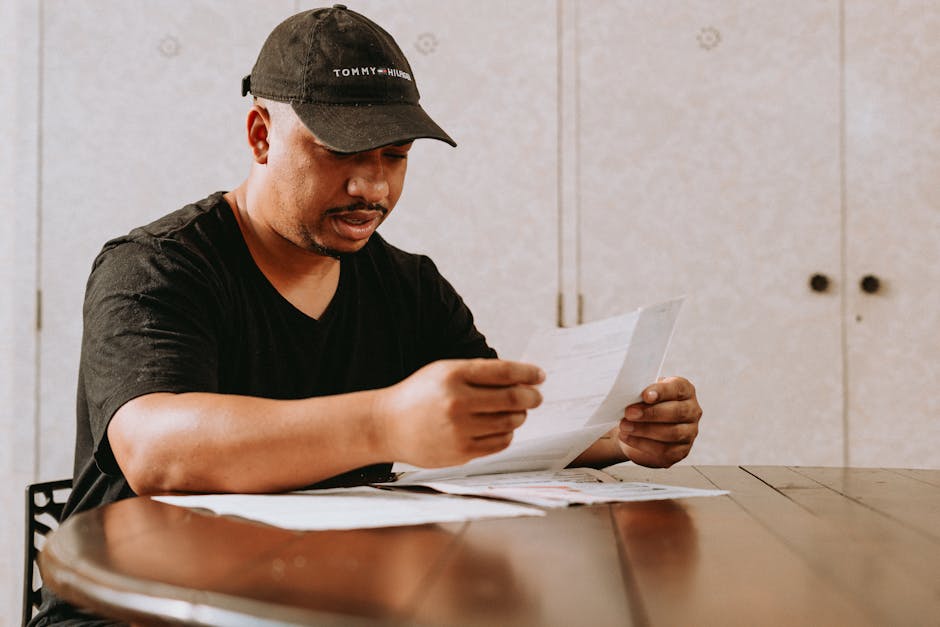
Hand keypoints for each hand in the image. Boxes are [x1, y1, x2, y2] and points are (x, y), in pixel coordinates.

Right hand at [375, 359, 544, 467]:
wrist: (387, 425)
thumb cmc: (419, 396)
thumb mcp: (443, 371)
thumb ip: (478, 373)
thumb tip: (520, 379)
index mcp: (453, 375)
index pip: (504, 372)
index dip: (528, 374)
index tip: (539, 376)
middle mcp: (457, 401)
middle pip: (513, 399)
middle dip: (531, 397)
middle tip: (536, 396)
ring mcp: (459, 429)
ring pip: (510, 422)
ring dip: (520, 416)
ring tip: (517, 412)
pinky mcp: (461, 452)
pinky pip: (500, 442)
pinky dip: (507, 434)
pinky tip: (502, 428)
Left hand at [619, 376, 700, 467]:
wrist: (637, 427)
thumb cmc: (643, 405)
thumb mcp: (643, 394)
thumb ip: (642, 393)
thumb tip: (631, 394)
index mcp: (685, 391)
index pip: (678, 388)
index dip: (662, 391)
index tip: (645, 395)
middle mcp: (692, 411)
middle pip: (677, 412)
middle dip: (651, 413)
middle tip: (630, 413)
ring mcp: (689, 433)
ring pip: (672, 433)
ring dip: (645, 430)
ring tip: (625, 426)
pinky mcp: (680, 451)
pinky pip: (664, 450)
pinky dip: (643, 444)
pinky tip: (629, 438)